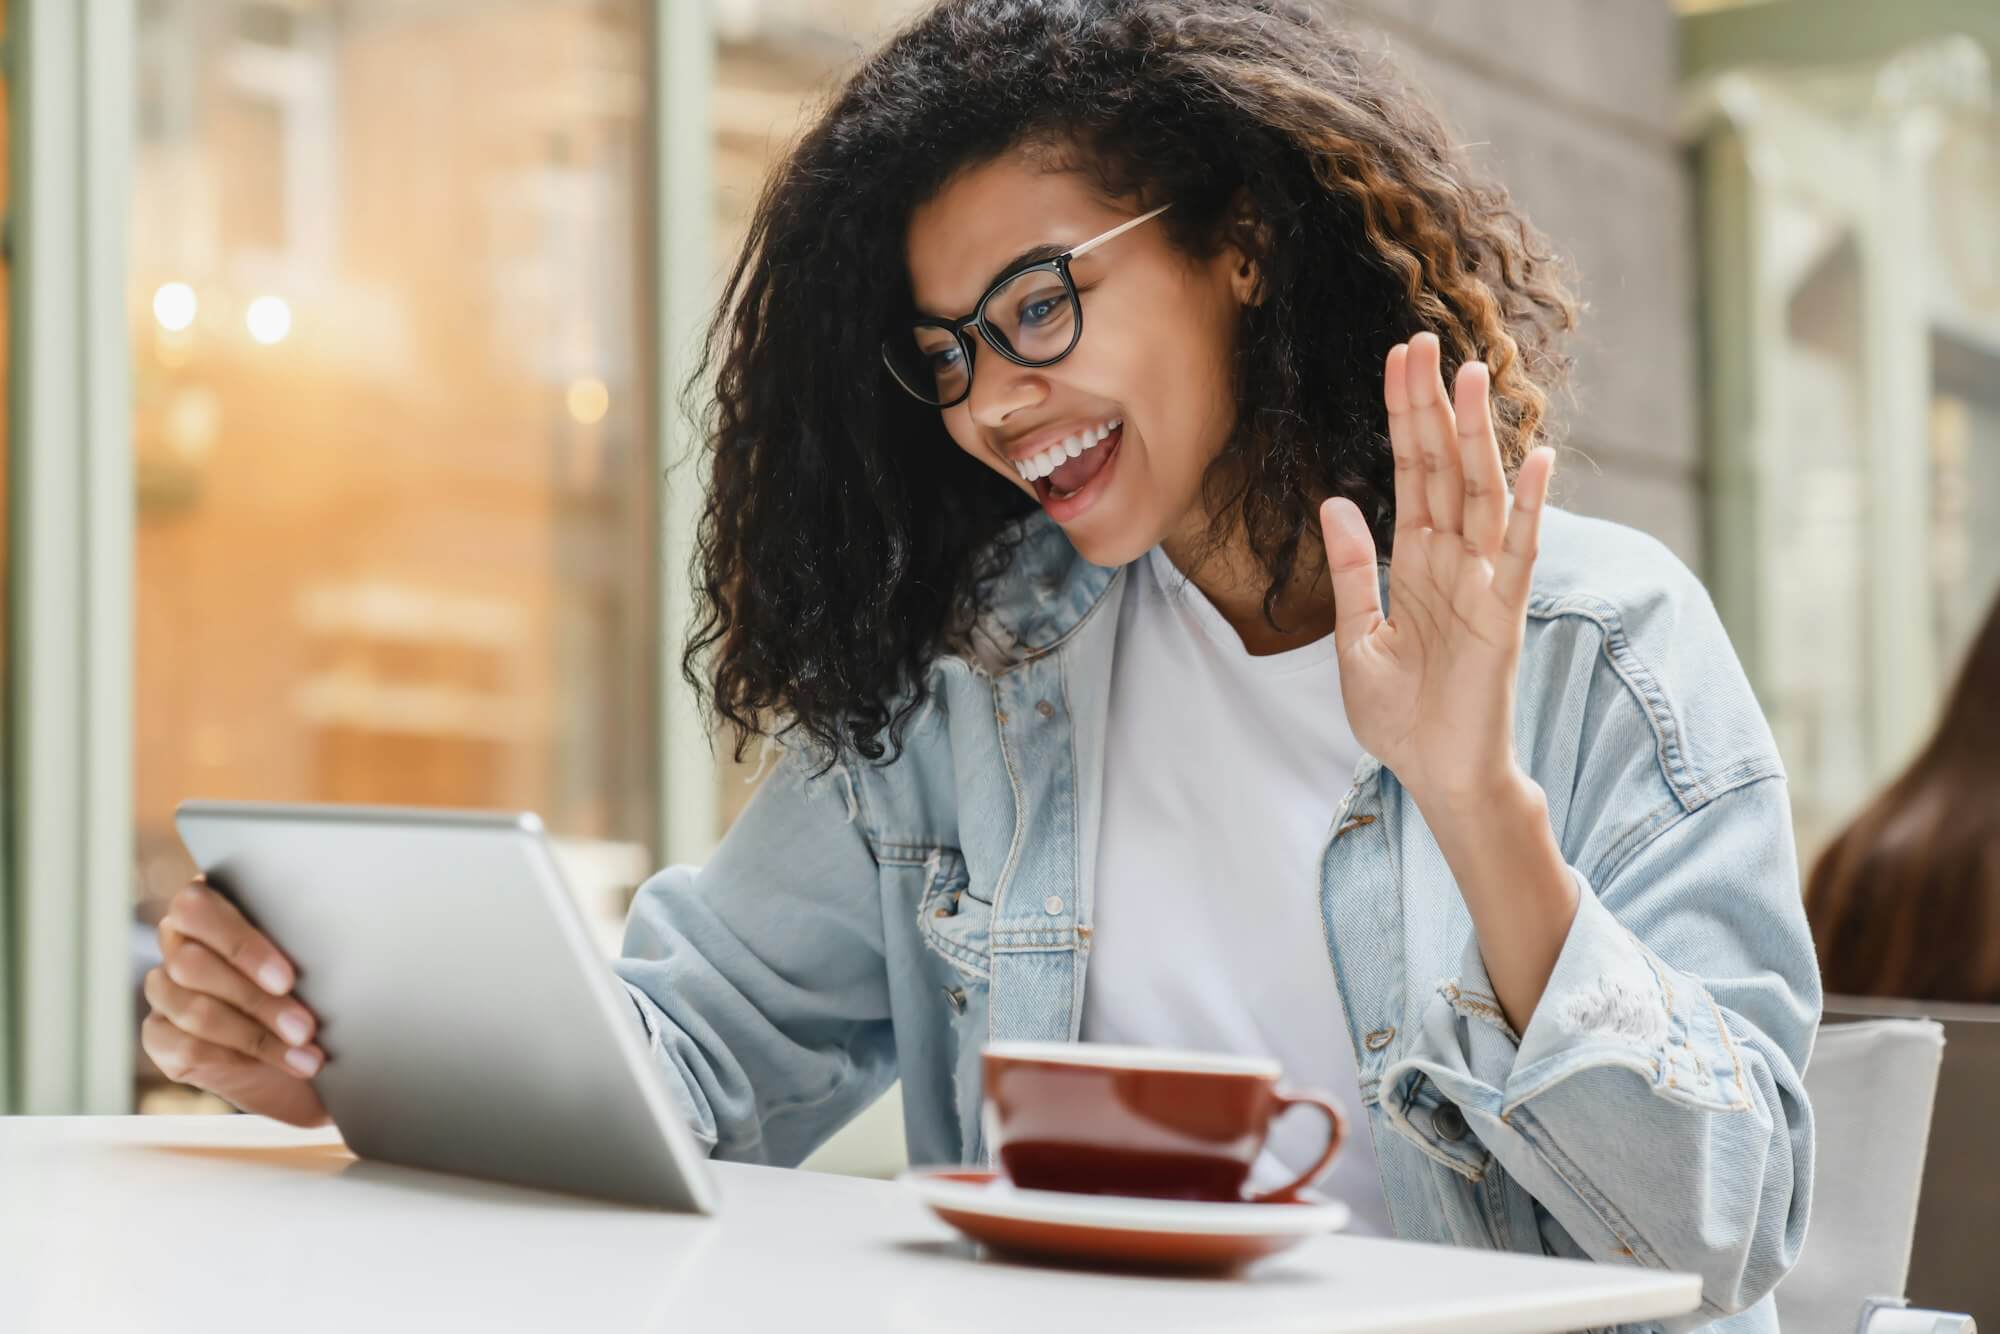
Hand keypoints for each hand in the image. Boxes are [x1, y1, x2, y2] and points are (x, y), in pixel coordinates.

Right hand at [140, 877, 330, 1126]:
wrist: (300, 1049)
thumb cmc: (309, 986)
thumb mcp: (310, 957)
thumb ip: (300, 939)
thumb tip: (334, 945)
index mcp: (208, 907)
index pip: (197, 909)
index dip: (241, 946)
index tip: (287, 979)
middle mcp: (177, 943)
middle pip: (192, 965)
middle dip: (256, 1001)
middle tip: (305, 1027)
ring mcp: (163, 990)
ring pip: (193, 1009)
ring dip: (254, 1035)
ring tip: (304, 1051)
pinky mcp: (158, 1035)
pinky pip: (184, 1046)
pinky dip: (233, 1057)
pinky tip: (273, 1064)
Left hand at [1318, 331, 1553, 807]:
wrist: (1435, 776)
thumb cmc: (1401, 716)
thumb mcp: (1355, 638)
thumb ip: (1351, 571)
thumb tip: (1336, 501)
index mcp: (1416, 562)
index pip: (1410, 472)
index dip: (1403, 416)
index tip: (1397, 359)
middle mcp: (1454, 560)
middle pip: (1444, 466)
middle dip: (1431, 405)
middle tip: (1422, 340)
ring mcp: (1483, 583)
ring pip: (1482, 493)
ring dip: (1476, 436)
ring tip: (1470, 376)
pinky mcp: (1505, 616)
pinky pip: (1522, 552)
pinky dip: (1533, 506)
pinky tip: (1538, 458)